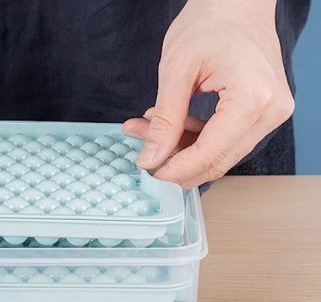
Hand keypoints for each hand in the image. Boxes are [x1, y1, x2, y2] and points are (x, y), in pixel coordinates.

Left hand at [123, 0, 293, 188]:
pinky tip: (171, 124)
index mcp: (252, 98)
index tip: (147, 172)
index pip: (210, 154)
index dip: (175, 169)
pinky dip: (197, 138)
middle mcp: (271, 111)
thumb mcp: (175, 71)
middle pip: (218, 160)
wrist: (236, 3)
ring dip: (182, 149)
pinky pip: (227, 139)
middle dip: (175, 161)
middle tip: (142, 153)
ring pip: (221, 153)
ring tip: (147, 129)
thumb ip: (164, 120)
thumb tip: (150, 158)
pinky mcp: (264, 112)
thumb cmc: (209, 24)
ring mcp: (272, 113)